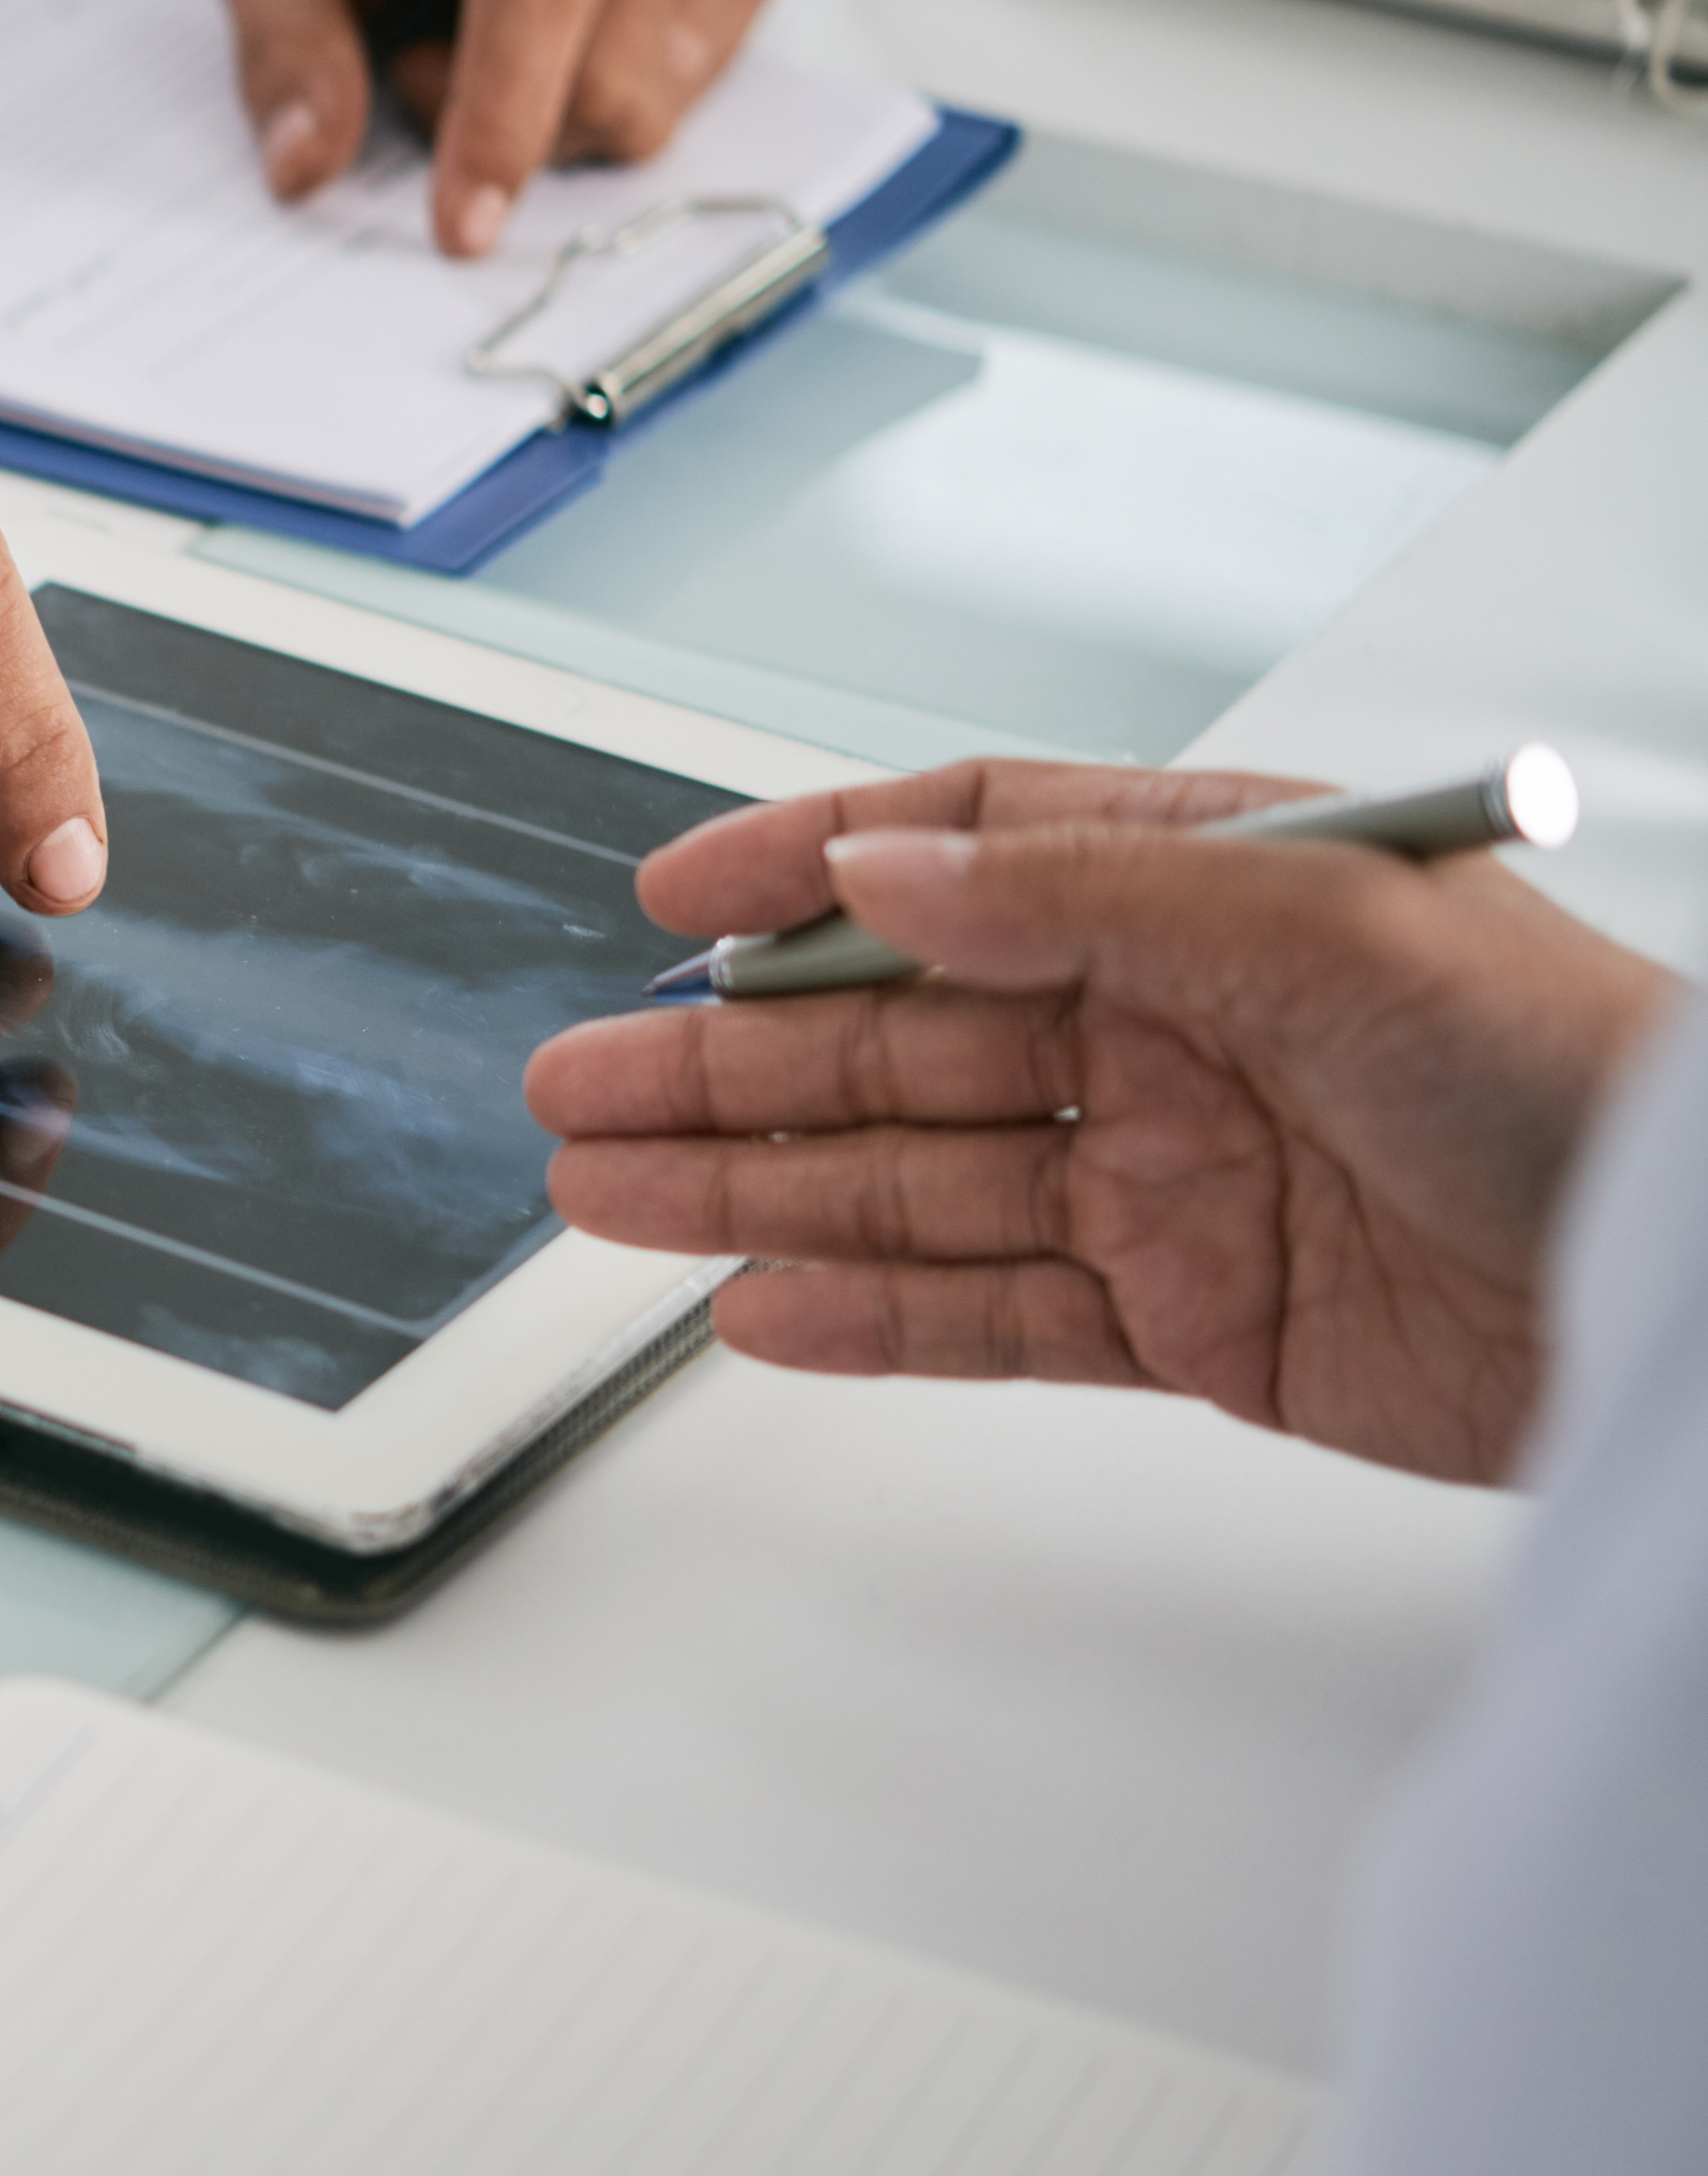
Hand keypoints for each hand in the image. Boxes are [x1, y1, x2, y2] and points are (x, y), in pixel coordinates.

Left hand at [221, 0, 803, 259]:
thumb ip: (283, 48)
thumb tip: (305, 171)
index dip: (502, 115)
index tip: (461, 229)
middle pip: (610, 75)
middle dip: (503, 124)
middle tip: (422, 50)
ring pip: (659, 96)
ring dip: (556, 104)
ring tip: (490, 12)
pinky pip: (702, 74)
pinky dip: (621, 77)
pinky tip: (571, 9)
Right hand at [523, 760, 1680, 1481]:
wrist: (1698, 1295)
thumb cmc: (1578, 1077)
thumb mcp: (1322, 923)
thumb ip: (1085, 895)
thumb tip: (889, 876)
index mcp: (1214, 887)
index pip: (967, 853)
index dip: (808, 870)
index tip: (674, 903)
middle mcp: (1180, 1022)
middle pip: (897, 1034)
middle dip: (726, 1063)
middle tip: (579, 1085)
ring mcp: (1178, 1176)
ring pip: (914, 1177)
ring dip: (754, 1187)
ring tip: (606, 1196)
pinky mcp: (1196, 1322)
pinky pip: (993, 1316)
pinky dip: (870, 1316)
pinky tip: (758, 1306)